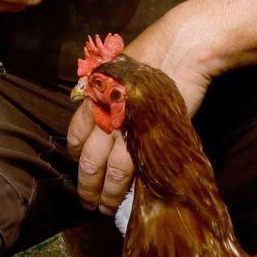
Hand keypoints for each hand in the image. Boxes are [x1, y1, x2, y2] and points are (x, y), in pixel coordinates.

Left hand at [66, 3, 219, 214]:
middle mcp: (104, 115)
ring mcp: (127, 128)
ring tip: (106, 208)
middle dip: (86, 187)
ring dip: (106, 195)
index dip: (77, 157)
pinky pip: (136, 170)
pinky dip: (131, 188)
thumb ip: (109, 97)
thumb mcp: (120, 72)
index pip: (75, 136)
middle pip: (89, 162)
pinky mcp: (151, 137)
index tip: (82, 168)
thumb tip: (104, 122)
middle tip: (87, 202)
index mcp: (92, 97)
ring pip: (110, 173)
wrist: (182, 48)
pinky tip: (130, 197)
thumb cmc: (154, 55)